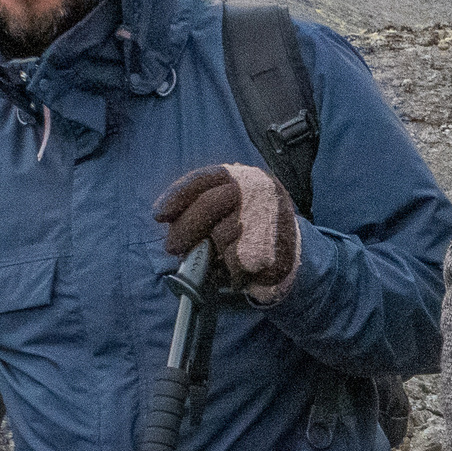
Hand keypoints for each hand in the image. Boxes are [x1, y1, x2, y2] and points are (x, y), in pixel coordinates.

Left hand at [152, 162, 300, 303]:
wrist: (293, 254)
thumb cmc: (252, 230)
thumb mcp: (234, 208)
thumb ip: (206, 209)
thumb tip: (172, 225)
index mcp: (246, 178)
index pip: (205, 178)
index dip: (177, 195)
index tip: (159, 214)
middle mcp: (260, 192)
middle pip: (210, 204)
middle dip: (185, 228)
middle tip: (172, 246)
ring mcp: (269, 219)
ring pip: (222, 237)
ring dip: (209, 254)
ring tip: (214, 261)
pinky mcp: (274, 248)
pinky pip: (236, 263)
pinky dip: (228, 272)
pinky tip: (234, 272)